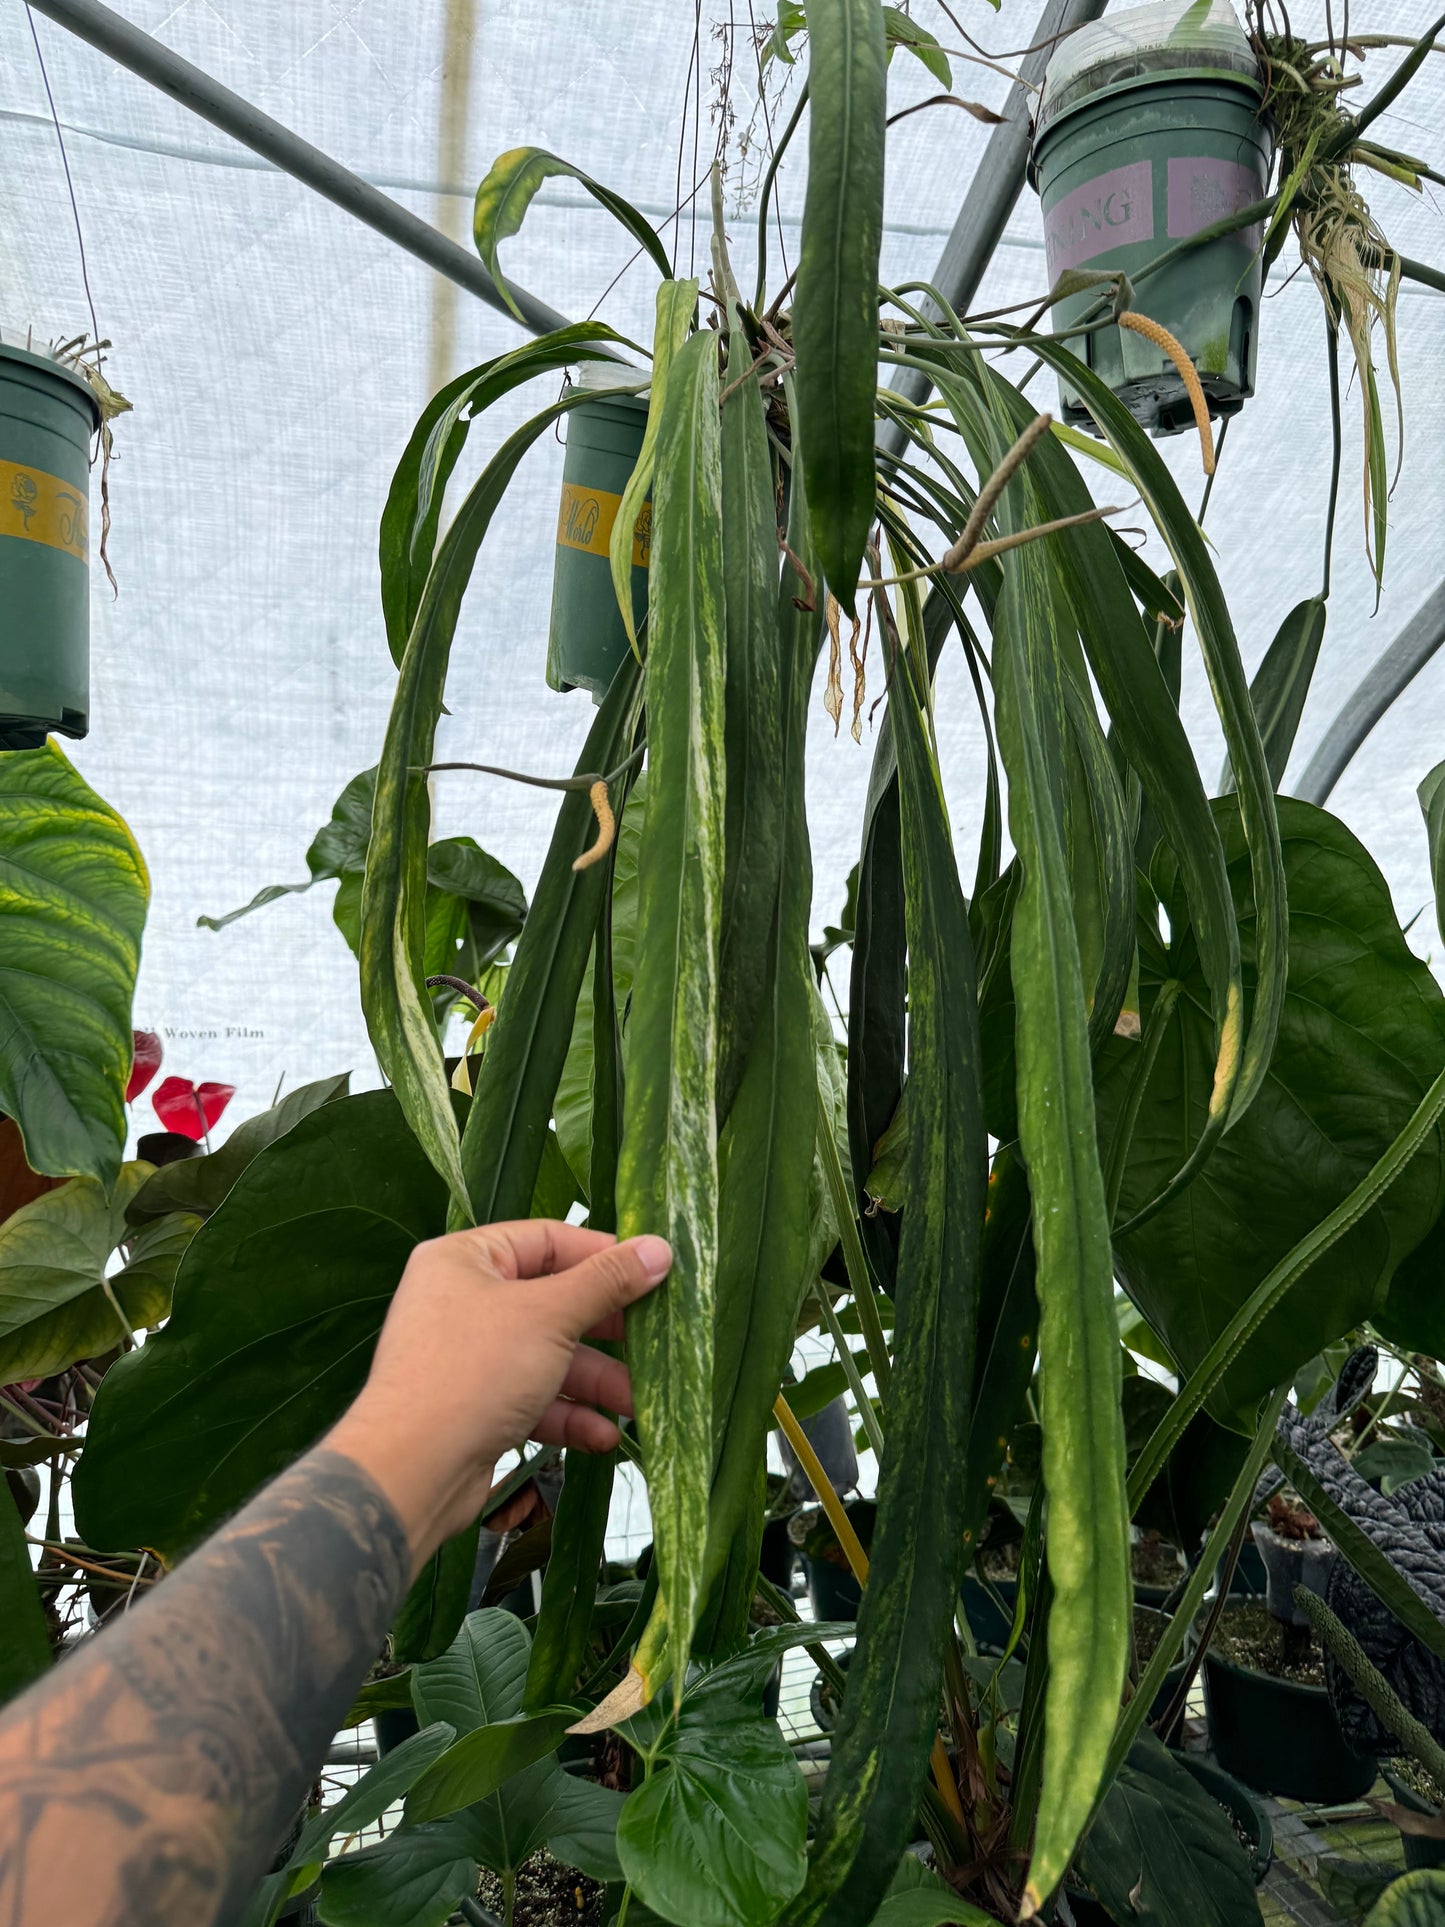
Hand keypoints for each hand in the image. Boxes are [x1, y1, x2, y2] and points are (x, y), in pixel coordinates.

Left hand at [326, 1221, 670, 1572]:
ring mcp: (467, 1357)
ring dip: (595, 1380)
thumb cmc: (474, 1371)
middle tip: (653, 1341)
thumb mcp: (550, 1316)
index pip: (548, 1240)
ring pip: (547, 1356)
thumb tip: (659, 1248)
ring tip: (638, 1402)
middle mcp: (462, 1300)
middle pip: (553, 1302)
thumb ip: (606, 1281)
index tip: (655, 1273)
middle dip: (606, 1330)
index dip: (604, 1256)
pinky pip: (532, 1397)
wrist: (411, 1471)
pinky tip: (603, 1434)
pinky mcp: (474, 1406)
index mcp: (466, 1259)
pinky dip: (568, 1413)